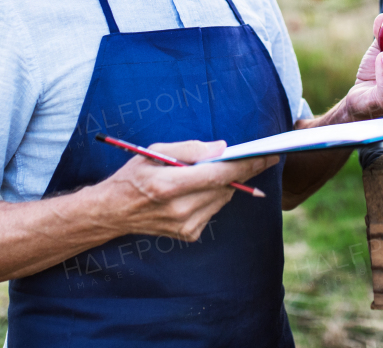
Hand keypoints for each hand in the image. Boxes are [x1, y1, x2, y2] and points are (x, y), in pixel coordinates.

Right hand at [102, 140, 277, 241]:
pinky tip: (194, 191)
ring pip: (222, 197)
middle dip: (240, 170)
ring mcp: (186, 225)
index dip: (246, 164)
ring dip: (222, 182)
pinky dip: (211, 196)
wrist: (114, 212)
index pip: (218, 174)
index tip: (268, 155)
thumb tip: (222, 149)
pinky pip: (213, 209)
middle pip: (225, 187)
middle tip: (251, 155)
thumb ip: (190, 149)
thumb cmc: (134, 176)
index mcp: (168, 185)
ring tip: (205, 173)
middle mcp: (179, 209)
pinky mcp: (190, 234)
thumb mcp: (155, 151)